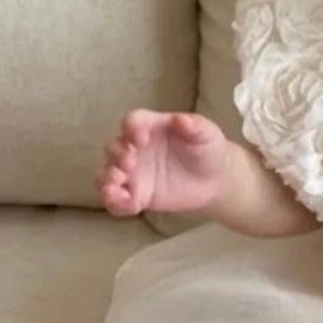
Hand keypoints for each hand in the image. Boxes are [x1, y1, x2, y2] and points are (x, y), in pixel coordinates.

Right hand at [97, 110, 231, 216]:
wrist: (215, 180)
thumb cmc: (208, 149)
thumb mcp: (207, 135)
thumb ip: (195, 126)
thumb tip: (181, 119)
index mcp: (150, 127)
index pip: (132, 121)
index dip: (131, 128)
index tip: (140, 139)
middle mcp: (135, 148)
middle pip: (114, 147)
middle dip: (118, 155)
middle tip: (130, 163)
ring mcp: (133, 173)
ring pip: (107, 174)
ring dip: (107, 178)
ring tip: (117, 184)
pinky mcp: (136, 195)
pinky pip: (116, 200)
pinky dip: (115, 202)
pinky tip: (126, 203)